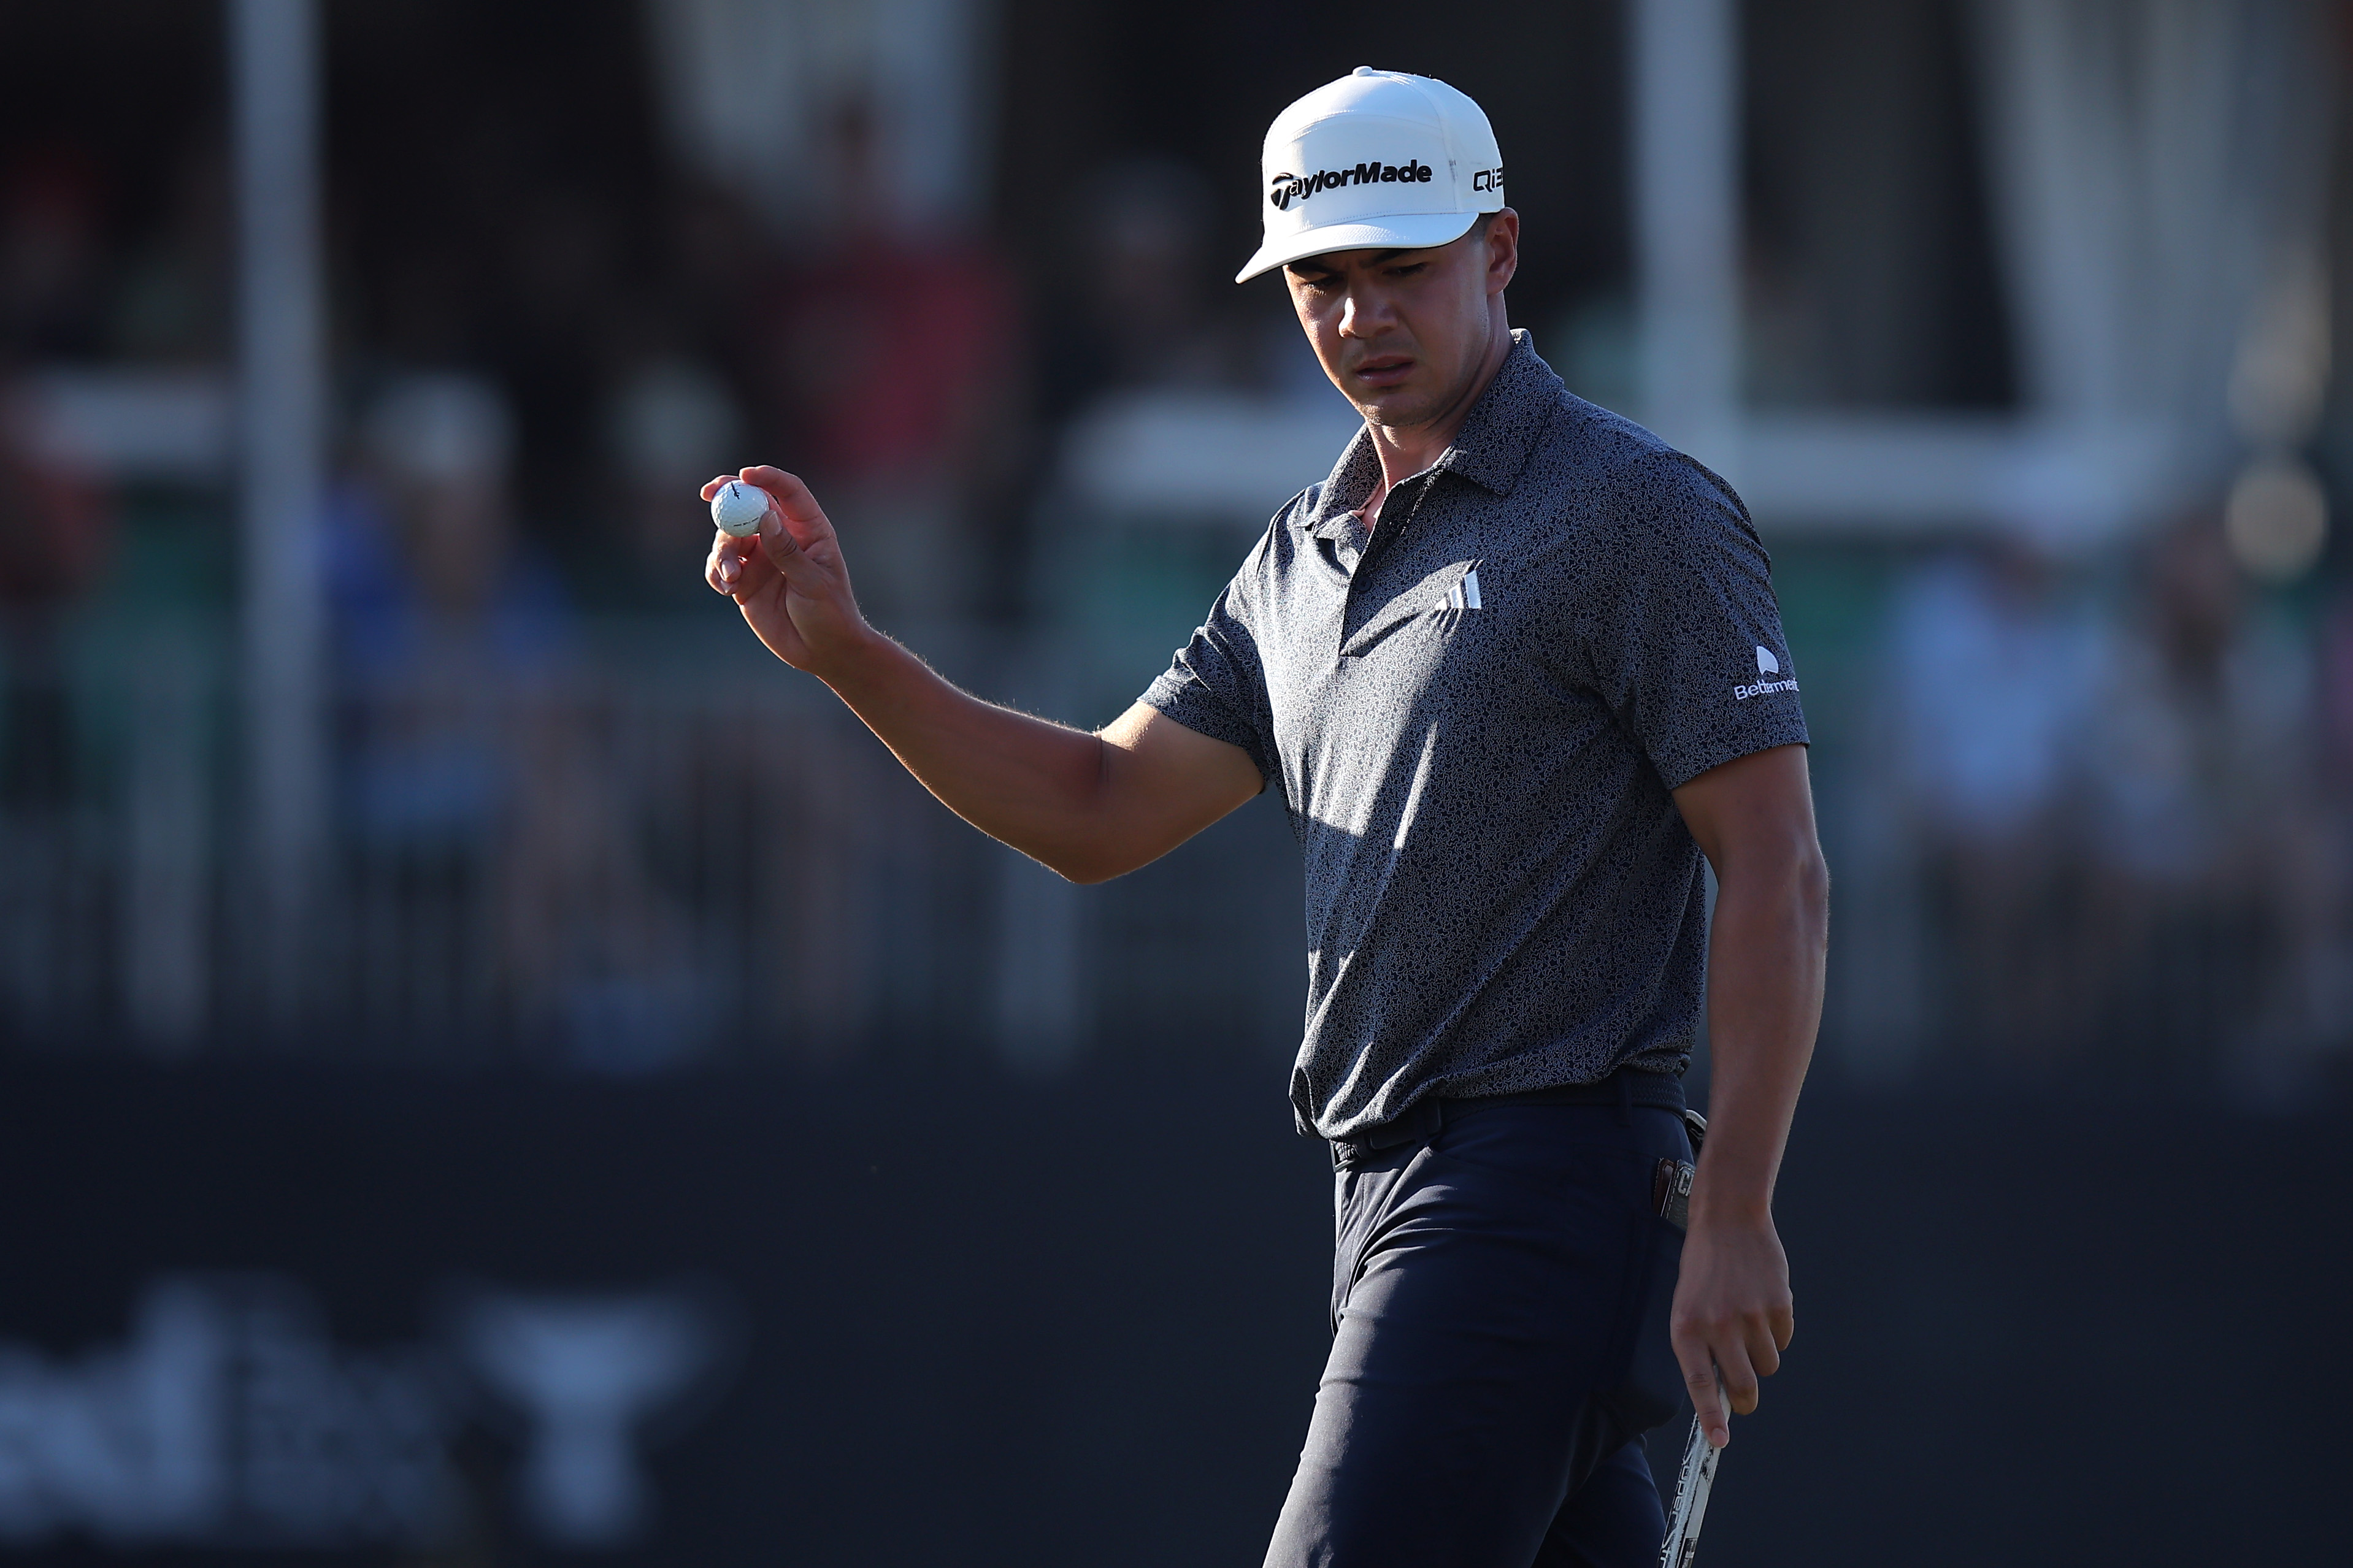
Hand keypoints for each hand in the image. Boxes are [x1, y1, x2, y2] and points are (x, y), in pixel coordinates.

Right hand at [701, 466, 874, 678]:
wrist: (821, 651)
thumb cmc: (830, 614)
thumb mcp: (813, 582)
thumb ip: (787, 551)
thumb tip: (765, 516)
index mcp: (808, 529)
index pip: (788, 492)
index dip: (767, 478)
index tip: (745, 475)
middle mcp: (781, 537)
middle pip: (750, 504)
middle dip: (727, 496)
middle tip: (708, 494)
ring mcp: (761, 557)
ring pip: (729, 535)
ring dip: (722, 551)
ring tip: (730, 577)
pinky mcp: (744, 579)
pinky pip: (720, 565)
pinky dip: (716, 571)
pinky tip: (725, 588)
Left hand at [1668, 1212, 1793, 1449]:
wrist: (1728, 1219)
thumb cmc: (1703, 1269)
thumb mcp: (1687, 1306)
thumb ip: (1701, 1347)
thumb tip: (1723, 1393)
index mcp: (1687, 1326)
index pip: (1700, 1383)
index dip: (1711, 1416)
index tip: (1719, 1442)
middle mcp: (1718, 1324)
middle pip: (1744, 1386)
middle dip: (1745, 1399)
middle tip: (1743, 1397)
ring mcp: (1751, 1315)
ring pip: (1767, 1366)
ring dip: (1760, 1357)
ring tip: (1746, 1324)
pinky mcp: (1778, 1305)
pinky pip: (1783, 1340)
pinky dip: (1775, 1332)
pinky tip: (1761, 1304)